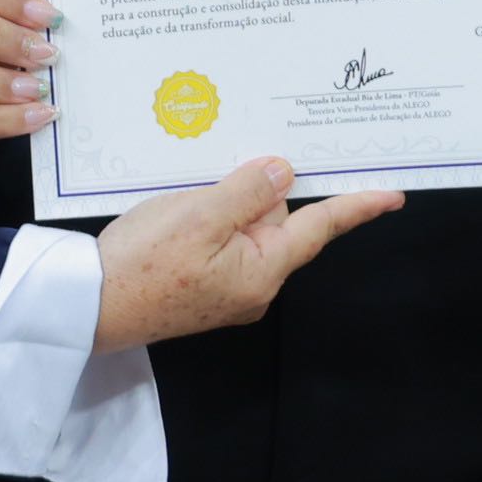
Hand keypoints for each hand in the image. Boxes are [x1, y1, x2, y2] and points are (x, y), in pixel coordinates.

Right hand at [92, 159, 400, 350]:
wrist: (86, 308)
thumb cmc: (140, 267)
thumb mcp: (197, 217)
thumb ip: (248, 192)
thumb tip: (284, 172)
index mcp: (262, 271)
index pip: (320, 228)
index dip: (356, 207)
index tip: (394, 196)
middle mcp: (254, 284)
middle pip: (277, 217)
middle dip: (253, 190)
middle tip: (209, 181)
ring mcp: (228, 286)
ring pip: (246, 223)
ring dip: (224, 202)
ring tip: (179, 205)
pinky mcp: (203, 283)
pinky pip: (222, 237)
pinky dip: (207, 218)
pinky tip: (175, 215)